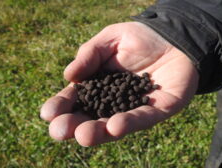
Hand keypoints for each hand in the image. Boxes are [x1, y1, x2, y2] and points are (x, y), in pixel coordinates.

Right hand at [40, 22, 198, 145]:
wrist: (174, 37)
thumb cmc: (140, 38)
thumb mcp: (109, 39)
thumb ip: (89, 55)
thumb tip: (69, 76)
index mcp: (99, 85)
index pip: (77, 99)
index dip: (62, 106)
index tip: (48, 113)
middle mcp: (114, 101)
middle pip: (91, 117)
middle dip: (75, 125)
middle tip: (59, 132)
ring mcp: (135, 108)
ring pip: (113, 124)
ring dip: (98, 131)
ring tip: (83, 135)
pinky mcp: (158, 110)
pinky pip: (142, 118)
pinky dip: (129, 122)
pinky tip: (114, 126)